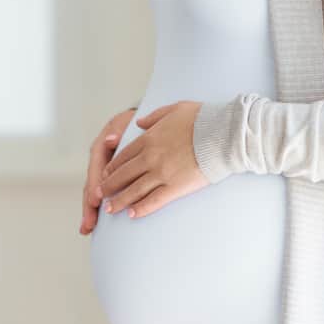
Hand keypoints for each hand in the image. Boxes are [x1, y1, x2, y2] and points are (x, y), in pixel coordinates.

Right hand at [79, 107, 136, 234]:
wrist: (139, 125)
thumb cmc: (135, 125)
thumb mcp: (128, 122)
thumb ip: (120, 129)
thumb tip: (111, 139)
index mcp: (102, 146)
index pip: (96, 167)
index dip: (96, 183)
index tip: (97, 198)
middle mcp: (98, 161)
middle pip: (91, 184)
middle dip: (89, 204)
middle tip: (89, 222)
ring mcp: (101, 171)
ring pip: (94, 192)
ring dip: (90, 211)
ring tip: (87, 228)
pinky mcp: (108, 180)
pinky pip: (101, 195)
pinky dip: (97, 209)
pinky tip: (93, 225)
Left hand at [100, 100, 208, 218]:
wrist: (223, 133)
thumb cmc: (203, 119)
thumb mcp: (175, 109)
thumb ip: (154, 116)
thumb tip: (139, 122)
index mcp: (150, 138)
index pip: (124, 155)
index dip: (112, 166)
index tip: (106, 174)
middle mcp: (151, 157)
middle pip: (123, 174)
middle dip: (110, 185)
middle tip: (100, 194)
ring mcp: (161, 173)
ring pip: (134, 190)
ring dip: (119, 201)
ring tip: (110, 209)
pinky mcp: (175, 187)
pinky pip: (154, 201)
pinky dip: (141, 208)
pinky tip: (132, 214)